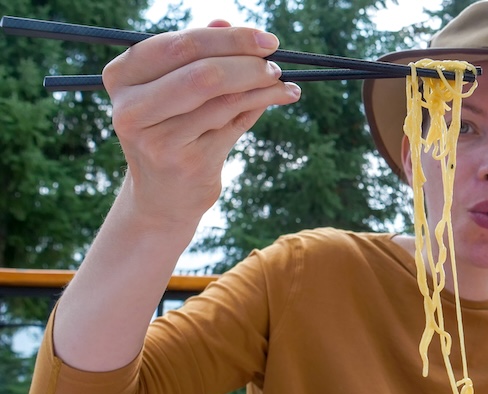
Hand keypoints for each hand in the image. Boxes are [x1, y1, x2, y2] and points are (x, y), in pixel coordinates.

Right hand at [103, 20, 300, 225]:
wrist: (162, 196)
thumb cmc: (170, 131)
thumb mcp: (173, 89)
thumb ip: (196, 56)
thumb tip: (225, 21)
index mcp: (121, 78)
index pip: (179, 45)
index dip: (228, 39)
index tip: (265, 40)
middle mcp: (131, 109)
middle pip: (202, 73)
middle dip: (248, 62)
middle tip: (276, 60)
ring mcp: (158, 140)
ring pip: (223, 100)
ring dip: (262, 86)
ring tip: (283, 81)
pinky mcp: (187, 163)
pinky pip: (235, 123)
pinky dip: (262, 105)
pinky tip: (281, 97)